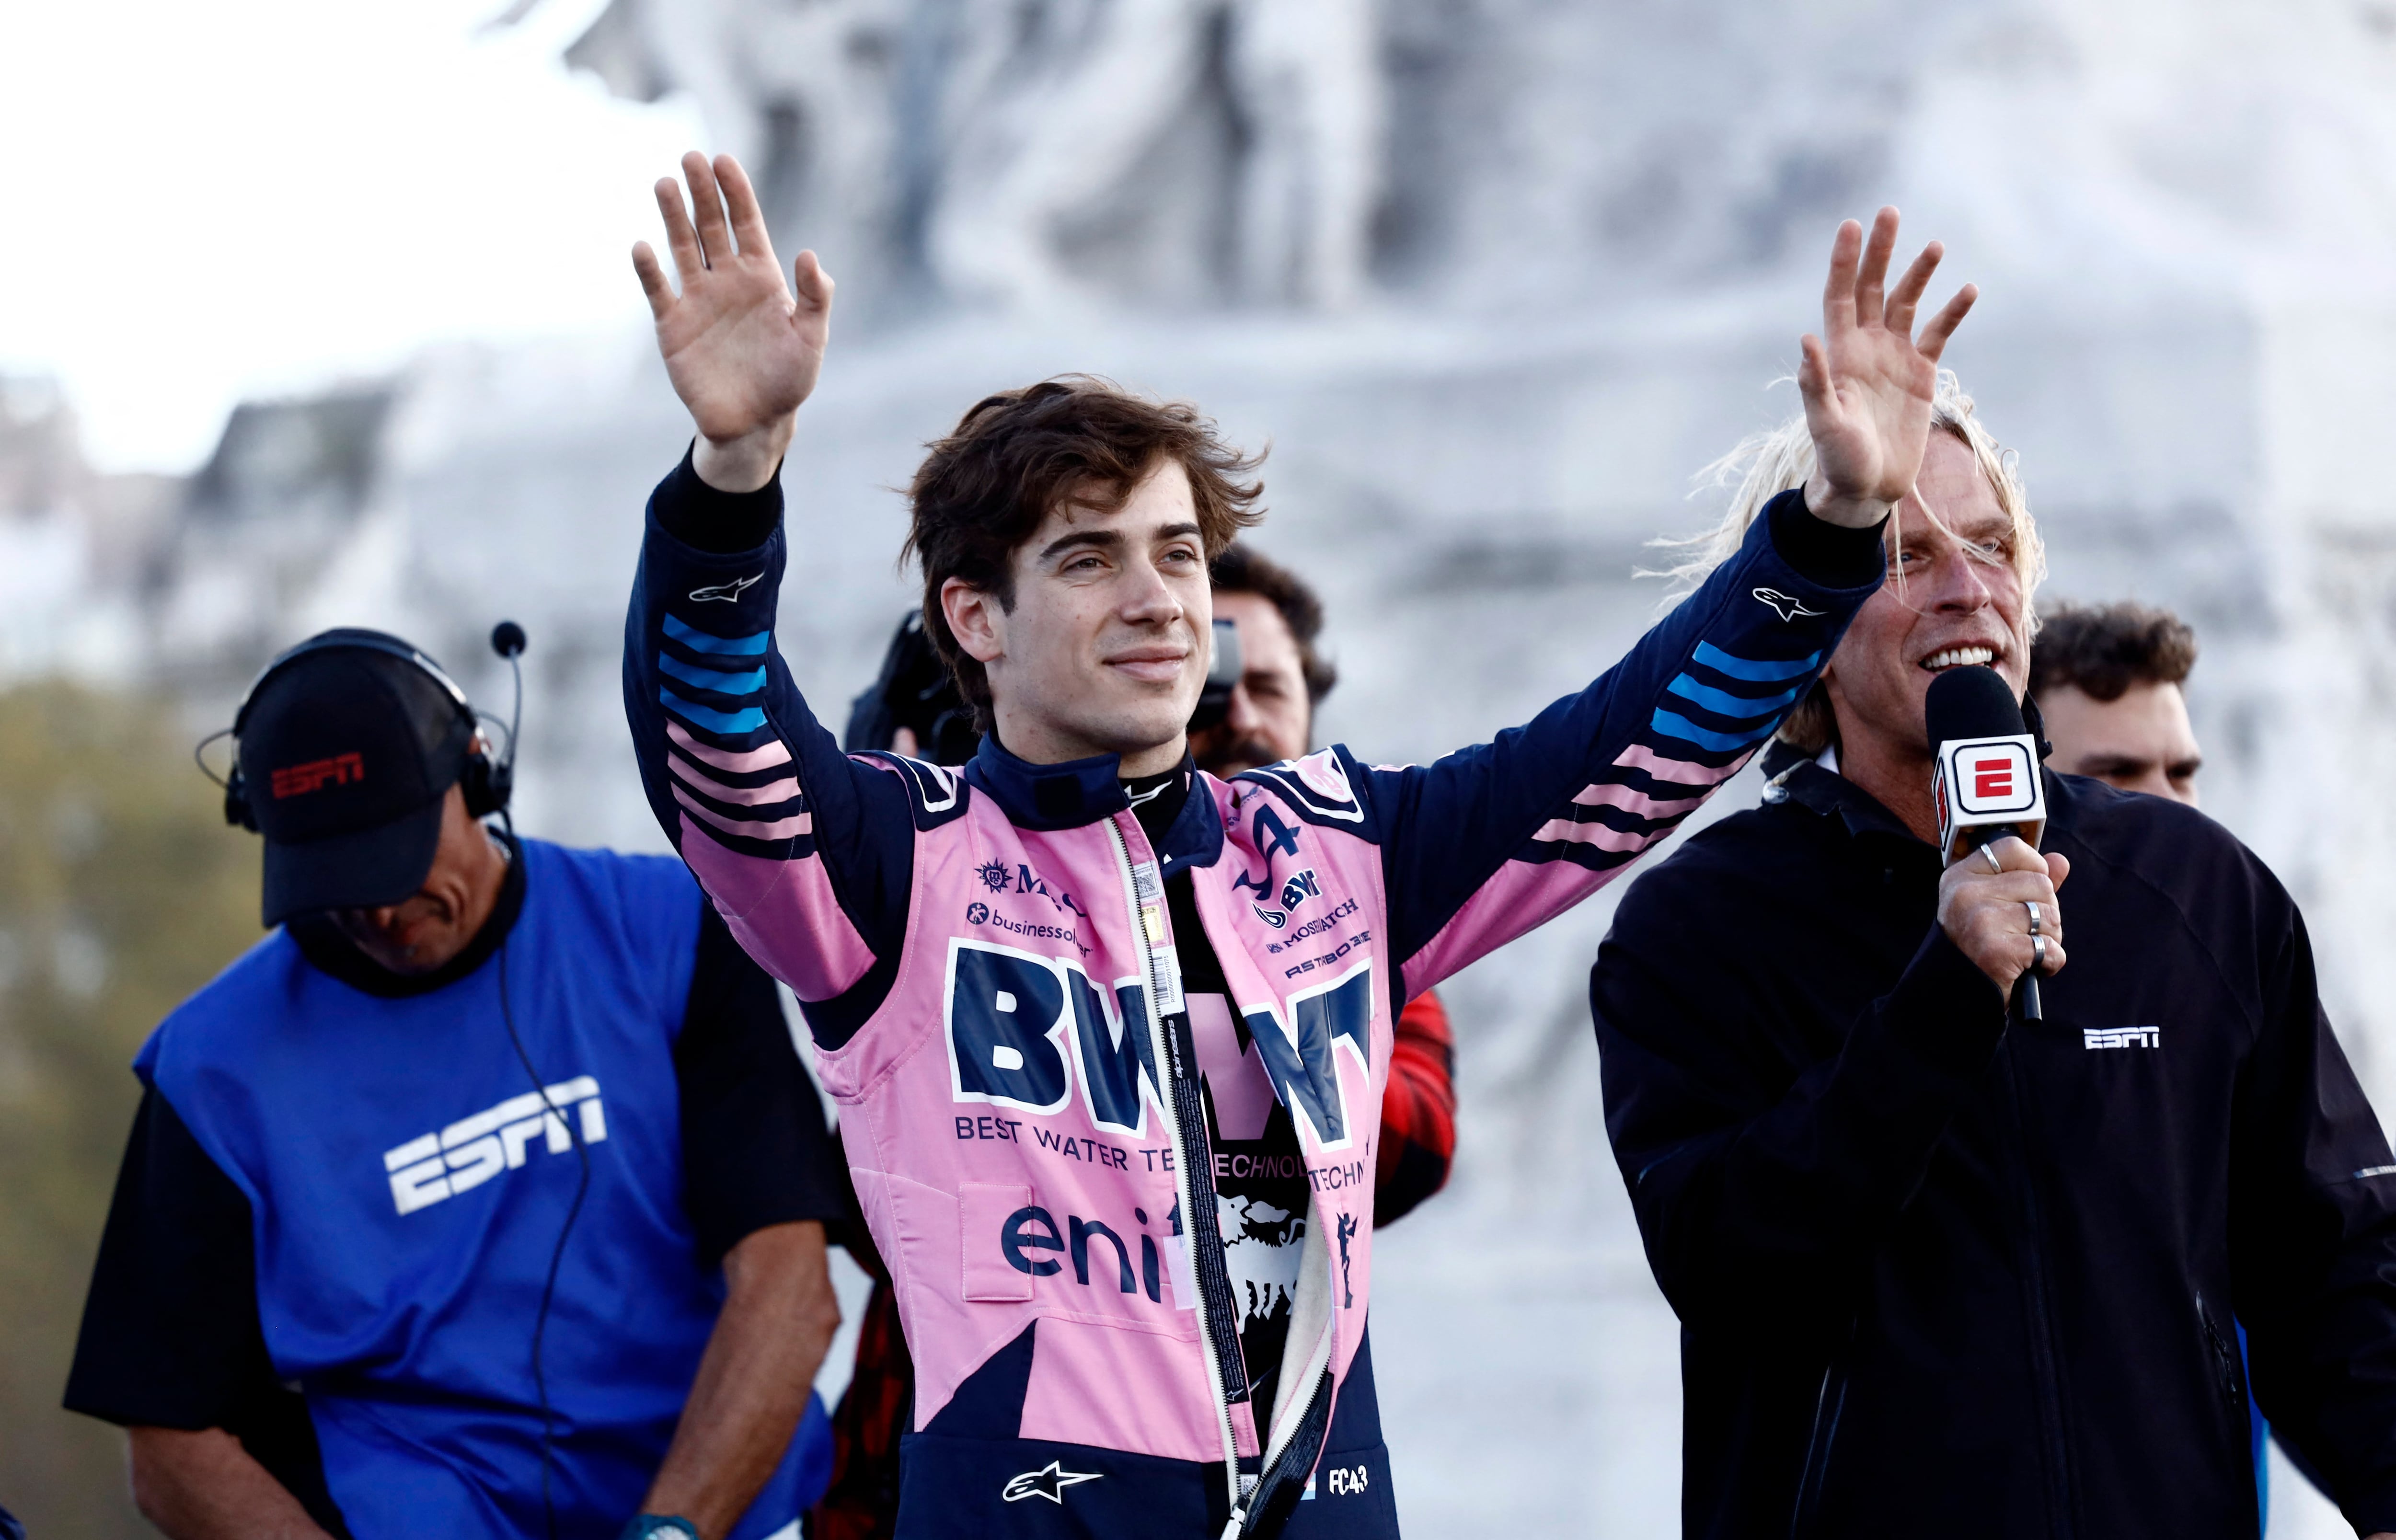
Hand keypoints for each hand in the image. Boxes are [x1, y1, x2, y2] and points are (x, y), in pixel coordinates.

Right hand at [633, 152, 833, 493]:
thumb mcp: (811, 339)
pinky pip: (658, 289)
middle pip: (711, 225)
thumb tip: (808, 253)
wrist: (755, 422)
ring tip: (664, 184)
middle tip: (690, 157)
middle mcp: (727, 280)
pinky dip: (649, 269)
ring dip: (673, 217)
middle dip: (702, 192)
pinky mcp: (673, 324)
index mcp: (761, 277)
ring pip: (682, 247)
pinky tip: (642, 246)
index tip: (724, 161)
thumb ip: (815, 297)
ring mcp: (698, 299)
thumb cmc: (788, 380)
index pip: (746, 223)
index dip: (735, 191)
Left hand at [1798, 208, 1976, 528]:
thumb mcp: (1825, 423)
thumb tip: (1806, 341)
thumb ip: (1815, 384)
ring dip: (1918, 274)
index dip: (1845, 262)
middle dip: (1880, 252)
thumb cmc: (1839, 459)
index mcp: (1840, 354)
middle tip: (1888, 212)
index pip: (1840, 296)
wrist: (1867, 489)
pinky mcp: (1921, 374)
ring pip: (1907, 303)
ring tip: (1934, 245)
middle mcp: (1867, 347)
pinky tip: (1968, 289)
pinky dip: (1952, 312)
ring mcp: (1895, 357)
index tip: (1852, 225)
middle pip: (1873, 288)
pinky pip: (1938, 333)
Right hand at [1936, 836, 2069, 993]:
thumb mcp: (1992, 904)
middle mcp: (1966, 893)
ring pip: (2049, 914)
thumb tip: (2060, 861)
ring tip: (2028, 948)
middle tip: (2026, 930)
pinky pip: (2051, 947)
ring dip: (2050, 937)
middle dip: (2046, 910)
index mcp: (1961, 876)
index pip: (2012, 848)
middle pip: (2040, 883)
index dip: (2033, 867)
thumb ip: (2026, 880)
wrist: (1957, 991)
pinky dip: (2050, 961)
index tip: (2028, 891)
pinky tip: (2032, 966)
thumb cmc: (1977, 944)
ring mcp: (1981, 920)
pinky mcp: (1998, 950)